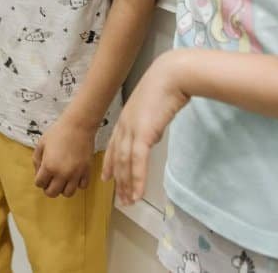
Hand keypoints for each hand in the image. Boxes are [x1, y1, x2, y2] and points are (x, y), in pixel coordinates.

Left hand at [32, 114, 95, 197]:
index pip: (39, 184)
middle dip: (49, 188)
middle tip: (50, 181)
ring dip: (63, 188)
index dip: (39, 180)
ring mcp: (76, 174)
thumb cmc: (58, 132)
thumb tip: (38, 172)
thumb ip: (36, 160)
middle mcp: (62, 174)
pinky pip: (82, 186)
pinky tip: (74, 176)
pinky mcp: (87, 171)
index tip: (42, 175)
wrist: (78, 125)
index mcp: (49, 167)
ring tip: (62, 179)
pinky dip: (77, 184)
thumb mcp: (41, 144)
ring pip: (68, 193)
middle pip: (52, 193)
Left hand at [102, 50, 188, 205]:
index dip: (109, 163)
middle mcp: (125, 126)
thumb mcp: (152, 108)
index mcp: (126, 119)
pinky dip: (137, 180)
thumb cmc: (166, 86)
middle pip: (118, 159)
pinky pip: (138, 163)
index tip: (106, 177)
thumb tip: (150, 138)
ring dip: (127, 185)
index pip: (113, 146)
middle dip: (119, 180)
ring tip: (129, 202)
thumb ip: (148, 124)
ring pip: (125, 164)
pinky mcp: (144, 134)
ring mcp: (132, 130)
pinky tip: (138, 194)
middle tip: (120, 198)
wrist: (171, 76)